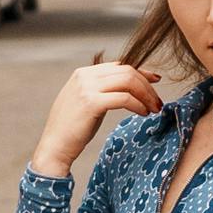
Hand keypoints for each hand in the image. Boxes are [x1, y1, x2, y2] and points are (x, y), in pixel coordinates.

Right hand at [31, 55, 169, 179]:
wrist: (54, 147)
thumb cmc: (72, 129)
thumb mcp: (86, 102)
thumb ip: (102, 90)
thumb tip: (129, 86)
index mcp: (83, 73)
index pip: (119, 65)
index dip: (141, 72)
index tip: (155, 81)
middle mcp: (84, 76)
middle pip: (127, 71)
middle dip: (147, 85)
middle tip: (158, 102)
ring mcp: (86, 88)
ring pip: (128, 81)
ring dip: (146, 94)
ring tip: (154, 108)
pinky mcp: (91, 103)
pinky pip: (124, 98)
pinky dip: (138, 105)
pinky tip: (143, 113)